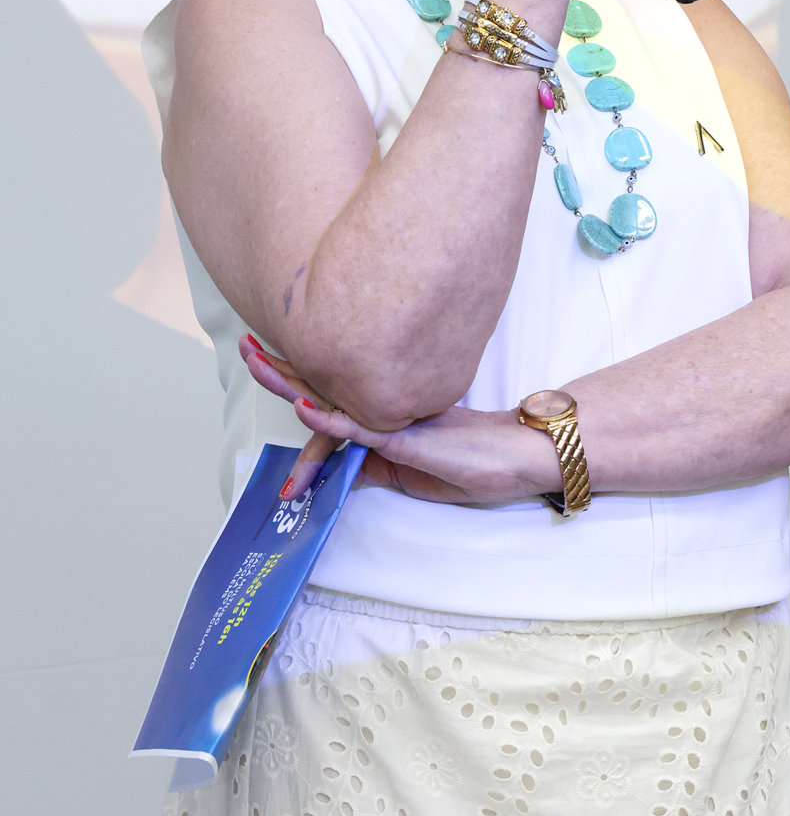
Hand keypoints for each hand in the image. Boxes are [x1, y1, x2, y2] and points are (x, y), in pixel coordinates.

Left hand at [239, 335, 559, 503]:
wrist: (516, 457)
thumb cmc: (472, 462)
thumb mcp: (410, 468)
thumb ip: (374, 463)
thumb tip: (341, 470)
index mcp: (381, 410)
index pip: (329, 390)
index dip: (295, 374)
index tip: (266, 355)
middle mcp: (382, 405)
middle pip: (320, 383)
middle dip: (279, 366)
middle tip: (247, 344)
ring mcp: (391, 417)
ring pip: (330, 396)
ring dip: (288, 381)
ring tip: (255, 361)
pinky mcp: (404, 438)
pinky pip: (359, 429)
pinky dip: (328, 421)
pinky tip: (302, 407)